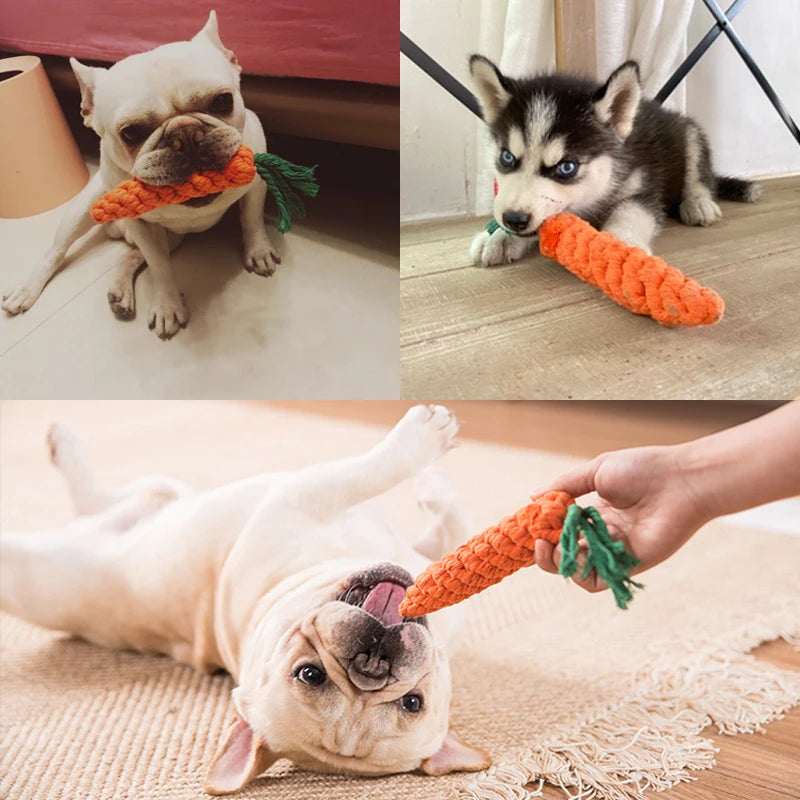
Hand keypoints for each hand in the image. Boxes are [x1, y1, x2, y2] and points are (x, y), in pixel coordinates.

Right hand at [533, 445, 711, 592]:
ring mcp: (614, 551)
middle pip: (565, 553)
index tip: (528, 527)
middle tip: (536, 541)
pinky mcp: (628, 564)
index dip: (542, 531)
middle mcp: (602, 534)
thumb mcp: (596, 471)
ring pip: (576, 569)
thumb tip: (533, 497)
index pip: (562, 529)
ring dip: (556, 561)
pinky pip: (596, 580)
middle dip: (544, 551)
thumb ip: (565, 486)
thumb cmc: (643, 470)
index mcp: (595, 512)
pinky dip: (578, 573)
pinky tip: (571, 553)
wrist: (681, 481)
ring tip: (548, 545)